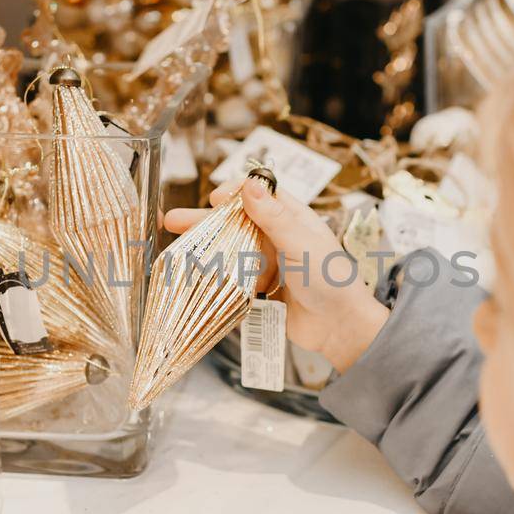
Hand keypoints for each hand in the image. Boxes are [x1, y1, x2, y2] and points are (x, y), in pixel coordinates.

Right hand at [163, 180, 388, 372]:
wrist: (340, 329)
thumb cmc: (331, 281)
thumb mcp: (301, 243)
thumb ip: (274, 216)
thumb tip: (250, 184)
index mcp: (292, 219)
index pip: (258, 195)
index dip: (234, 194)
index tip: (215, 199)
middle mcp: (278, 238)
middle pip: (235, 224)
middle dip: (204, 222)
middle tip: (172, 221)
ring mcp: (269, 265)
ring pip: (230, 251)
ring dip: (205, 250)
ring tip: (175, 253)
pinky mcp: (261, 291)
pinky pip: (233, 280)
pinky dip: (215, 278)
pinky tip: (192, 278)